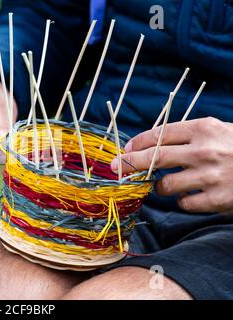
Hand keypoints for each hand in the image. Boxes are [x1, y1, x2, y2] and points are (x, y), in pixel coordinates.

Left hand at [111, 117, 232, 212]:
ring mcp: (211, 176)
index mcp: (204, 128)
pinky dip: (183, 201)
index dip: (137, 143)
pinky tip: (194, 194)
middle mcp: (205, 151)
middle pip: (153, 158)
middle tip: (116, 167)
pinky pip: (184, 204)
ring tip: (171, 183)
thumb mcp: (217, 130)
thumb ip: (185, 136)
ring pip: (165, 186)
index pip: (159, 135)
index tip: (125, 150)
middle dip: (129, 163)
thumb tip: (144, 145)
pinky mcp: (217, 200)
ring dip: (161, 187)